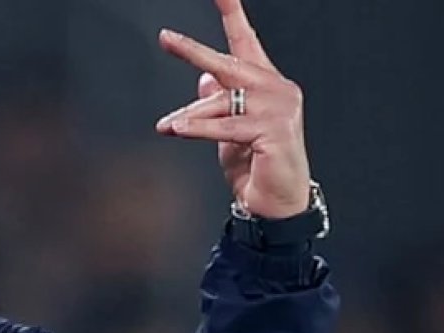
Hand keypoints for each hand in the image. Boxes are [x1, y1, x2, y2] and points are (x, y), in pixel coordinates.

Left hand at [155, 0, 310, 218]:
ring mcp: (278, 109)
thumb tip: (203, 80)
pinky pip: (225, 126)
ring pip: (221, 101)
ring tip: (167, 126)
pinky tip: (176, 130)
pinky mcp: (273, 131)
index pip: (246, 42)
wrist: (275, 202)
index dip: (233, 15)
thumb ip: (217, 104)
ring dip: (189, 116)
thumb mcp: (227, 130)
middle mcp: (277, 89)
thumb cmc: (255, 165)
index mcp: (266, 83)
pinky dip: (197, 128)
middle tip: (165, 38)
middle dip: (193, 51)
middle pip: (229, 62)